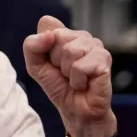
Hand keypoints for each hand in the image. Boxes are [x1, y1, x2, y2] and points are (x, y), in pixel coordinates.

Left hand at [24, 16, 115, 136]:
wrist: (75, 110)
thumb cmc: (58, 85)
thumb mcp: (35, 66)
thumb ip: (32, 46)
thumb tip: (48, 34)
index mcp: (66, 33)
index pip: (47, 26)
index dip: (43, 49)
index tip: (51, 63)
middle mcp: (83, 36)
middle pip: (58, 37)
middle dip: (55, 60)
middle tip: (64, 73)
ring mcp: (97, 47)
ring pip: (70, 51)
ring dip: (67, 71)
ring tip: (74, 78)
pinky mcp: (105, 60)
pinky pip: (80, 66)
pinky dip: (77, 80)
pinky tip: (84, 84)